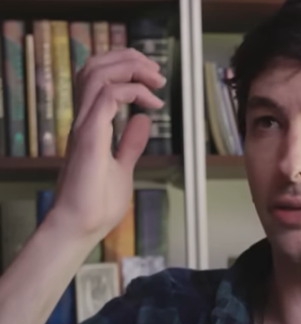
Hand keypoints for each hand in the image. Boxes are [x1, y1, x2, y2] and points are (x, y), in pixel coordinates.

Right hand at [48, 48, 165, 240]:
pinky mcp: (89, 138)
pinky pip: (106, 98)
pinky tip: (149, 104)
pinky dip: (130, 92)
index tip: (153, 81)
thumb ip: (130, 143)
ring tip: (155, 80)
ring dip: (129, 69)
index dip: (124, 68)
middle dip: (128, 59)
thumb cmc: (97, 203)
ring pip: (96, 74)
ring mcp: (84, 127)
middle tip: (156, 71)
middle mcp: (84, 120)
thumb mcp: (123, 166)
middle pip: (95, 67)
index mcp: (90, 125)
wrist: (81, 226)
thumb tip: (142, 121)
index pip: (98, 78)